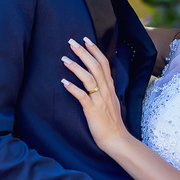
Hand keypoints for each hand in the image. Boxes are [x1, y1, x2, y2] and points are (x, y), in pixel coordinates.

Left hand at [60, 37, 128, 152]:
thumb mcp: (110, 100)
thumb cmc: (111, 121)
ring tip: (64, 59)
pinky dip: (73, 89)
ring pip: (88, 79)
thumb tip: (96, 77)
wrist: (116, 139)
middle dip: (83, 53)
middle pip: (95, 66)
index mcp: (109, 87)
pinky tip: (63, 83)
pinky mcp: (93, 110)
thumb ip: (104, 88)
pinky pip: (82, 97)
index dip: (95, 50)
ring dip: (76, 67)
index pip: (103, 63)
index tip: (85, 39)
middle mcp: (106, 90)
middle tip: (71, 42)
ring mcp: (100, 100)